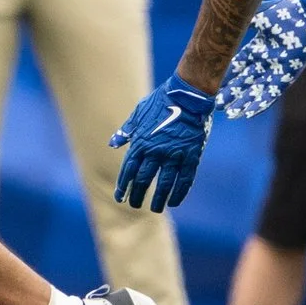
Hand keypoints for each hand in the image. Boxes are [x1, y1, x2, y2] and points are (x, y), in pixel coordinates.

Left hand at [109, 75, 216, 213]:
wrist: (188, 95)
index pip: (129, 170)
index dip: (124, 186)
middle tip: (134, 206)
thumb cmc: (161, 101)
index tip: (120, 197)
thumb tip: (113, 143)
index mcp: (141, 142)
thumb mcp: (138, 113)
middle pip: (144, 180)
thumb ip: (126, 131)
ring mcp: (175, 155)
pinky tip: (175, 202)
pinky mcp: (192, 156)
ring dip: (158, 199)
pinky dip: (180, 193)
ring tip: (155, 209)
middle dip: (137, 195)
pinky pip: (185, 180)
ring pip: (165, 184)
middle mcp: (156, 151)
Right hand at [216, 0, 305, 118]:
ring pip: (256, 90)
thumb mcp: (259, 17)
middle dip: (231, 93)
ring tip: (230, 114)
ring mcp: (276, 70)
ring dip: (243, 103)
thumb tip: (225, 21)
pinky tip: (249, 114)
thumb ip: (244, 22)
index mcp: (258, 47)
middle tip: (217, 104)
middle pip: (245, 81)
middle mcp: (266, 61)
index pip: (238, 65)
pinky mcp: (287, 76)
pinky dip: (261, 104)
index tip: (213, 83)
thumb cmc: (286, 12)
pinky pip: (272, 93)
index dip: (227, 75)